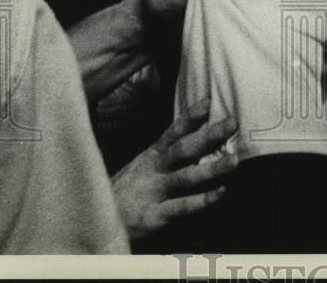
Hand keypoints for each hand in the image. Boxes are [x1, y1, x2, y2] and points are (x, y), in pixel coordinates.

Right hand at [111, 98, 237, 240]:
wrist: (92, 224)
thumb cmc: (124, 194)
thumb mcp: (141, 168)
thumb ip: (165, 155)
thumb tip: (195, 137)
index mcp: (150, 157)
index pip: (172, 133)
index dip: (190, 117)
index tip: (208, 101)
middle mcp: (153, 171)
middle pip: (183, 150)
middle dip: (208, 135)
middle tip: (232, 123)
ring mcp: (153, 192)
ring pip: (186, 177)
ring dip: (212, 168)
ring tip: (234, 160)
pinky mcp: (154, 216)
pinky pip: (181, 206)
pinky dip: (202, 199)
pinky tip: (220, 192)